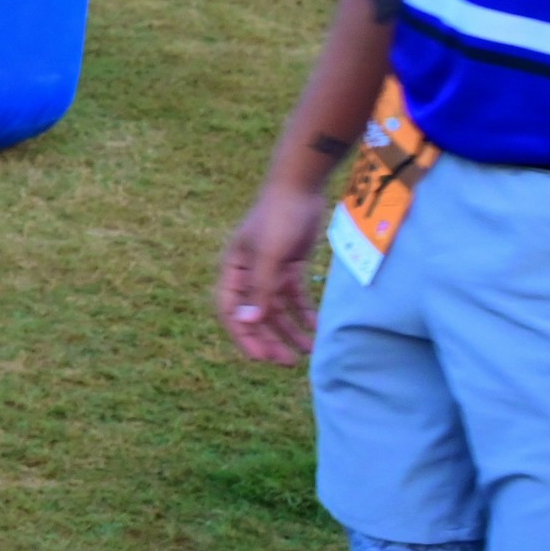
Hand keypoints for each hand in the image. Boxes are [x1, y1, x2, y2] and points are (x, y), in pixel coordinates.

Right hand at [214, 182, 330, 364]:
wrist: (300, 187)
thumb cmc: (278, 218)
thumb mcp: (269, 256)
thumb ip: (260, 290)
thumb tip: (247, 322)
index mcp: (234, 270)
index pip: (232, 311)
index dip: (244, 336)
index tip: (261, 358)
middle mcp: (249, 273)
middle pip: (256, 314)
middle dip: (270, 339)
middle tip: (287, 362)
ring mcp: (270, 270)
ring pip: (277, 308)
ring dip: (290, 330)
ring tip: (309, 351)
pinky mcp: (290, 265)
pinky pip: (295, 296)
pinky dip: (305, 312)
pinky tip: (317, 327)